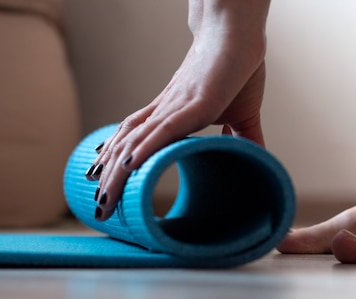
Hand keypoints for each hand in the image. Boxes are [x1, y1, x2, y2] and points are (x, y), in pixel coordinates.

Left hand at [86, 0, 269, 220]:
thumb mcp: (243, 114)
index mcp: (172, 114)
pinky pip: (161, 130)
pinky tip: (126, 167)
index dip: (116, 162)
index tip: (104, 183)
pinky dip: (142, 149)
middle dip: (110, 179)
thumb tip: (255, 156)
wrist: (239, 34)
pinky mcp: (192, 104)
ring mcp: (175, 108)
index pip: (134, 140)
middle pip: (126, 148)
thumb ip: (245, 137)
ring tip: (103, 199)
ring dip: (117, 173)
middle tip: (99, 207)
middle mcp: (165, 112)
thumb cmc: (238, 69)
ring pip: (136, 143)